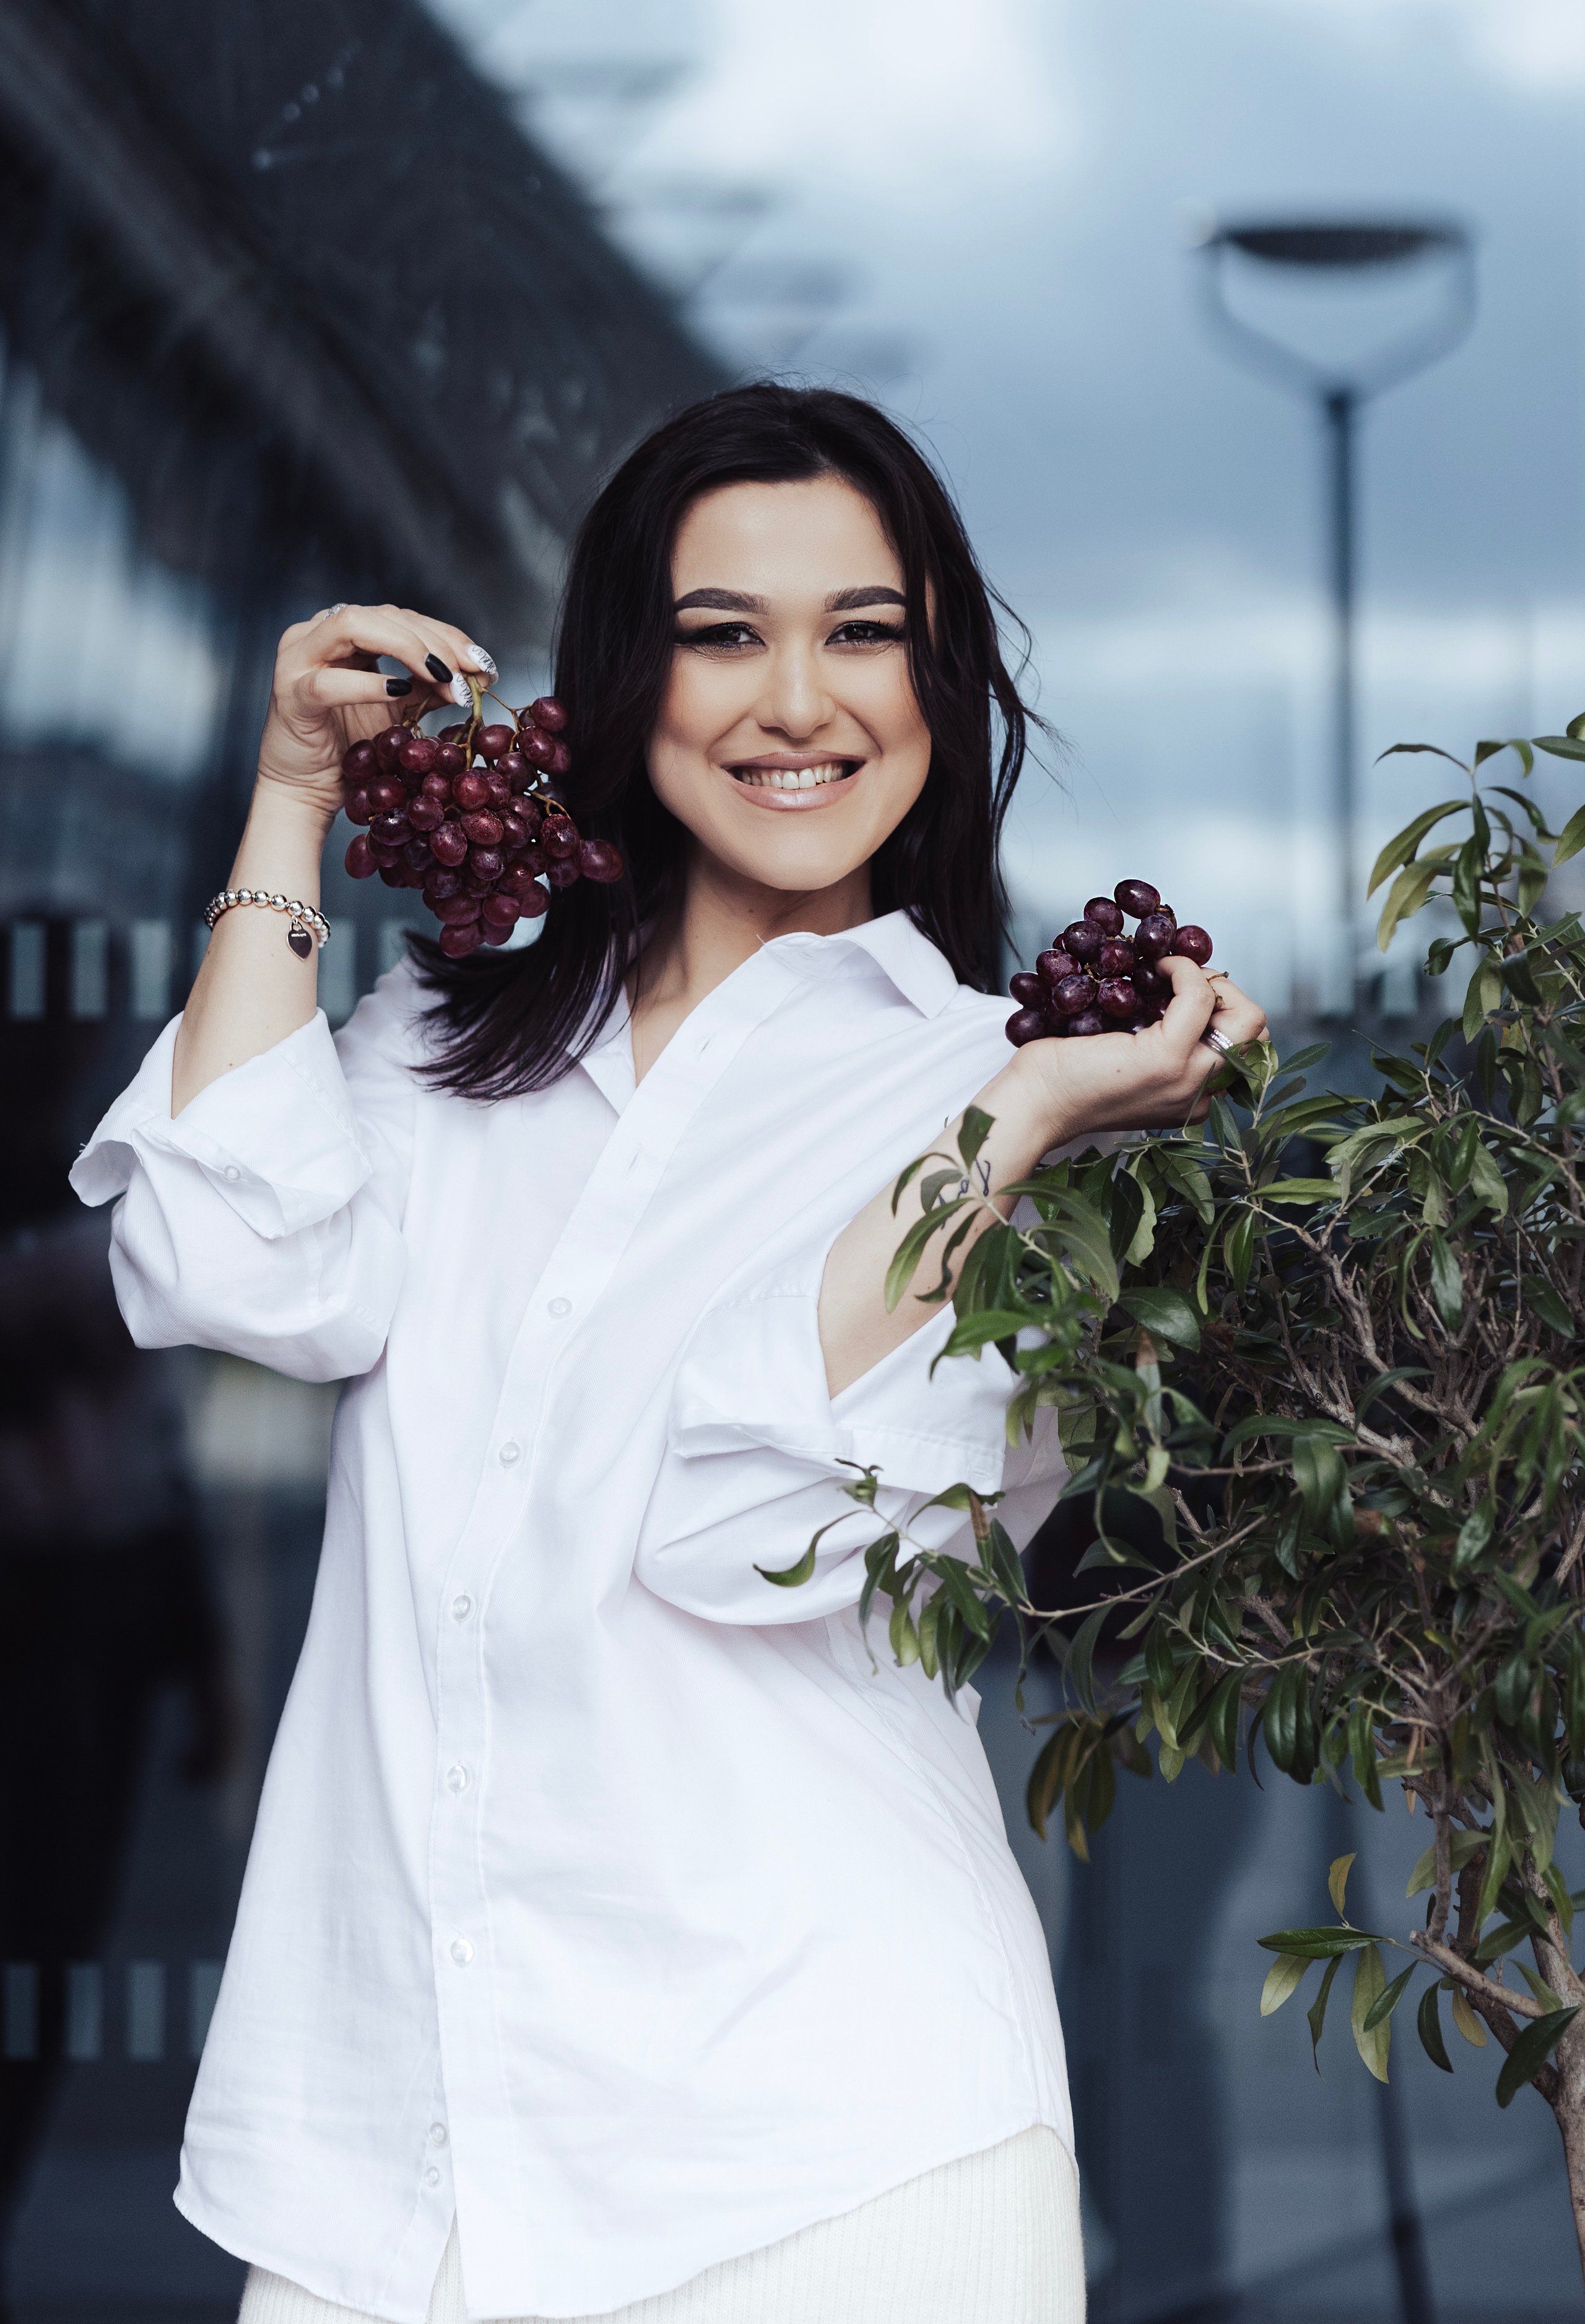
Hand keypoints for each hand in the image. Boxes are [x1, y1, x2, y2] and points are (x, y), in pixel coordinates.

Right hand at [254, 603, 494, 824]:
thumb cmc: (349, 749)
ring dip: (406, 647)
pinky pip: (329, 682)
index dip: (445, 634)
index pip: (401, 617)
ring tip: (443, 677)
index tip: (481, 663)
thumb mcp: (400, 710)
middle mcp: (316, 635)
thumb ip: (431, 686)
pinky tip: (400, 692)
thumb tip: (477, 675)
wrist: (306, 791)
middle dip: (433, 641)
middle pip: (382, 614)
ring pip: (352, 625)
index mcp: (343, 634)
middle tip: (468, 672)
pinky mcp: (290, 695)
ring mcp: (297, 660)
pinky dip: (367, 684)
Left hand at [1012, 955, 1268, 1145]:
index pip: (1243, 1049)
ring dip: (1217, 982)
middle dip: (1231, 994)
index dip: (1222, 1009)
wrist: (1033, 1103)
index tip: (1183, 991)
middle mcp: (1199, 1095)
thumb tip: (1172, 995)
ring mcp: (1187, 1079)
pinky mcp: (1165, 1059)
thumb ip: (1160, 1046)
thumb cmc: (1064, 1079)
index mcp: (1192, 1098)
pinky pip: (1198, 998)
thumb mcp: (1127, 1065)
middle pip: (1257, 1035)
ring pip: (1248, 1019)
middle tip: (1187, 982)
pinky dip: (1184, 970)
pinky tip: (1156, 968)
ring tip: (1175, 975)